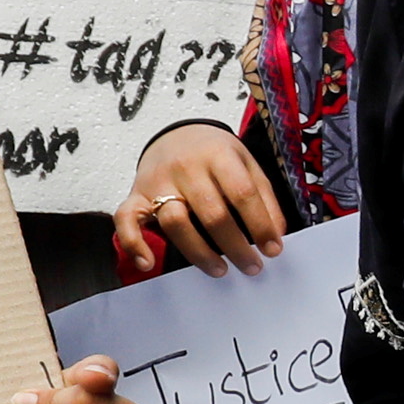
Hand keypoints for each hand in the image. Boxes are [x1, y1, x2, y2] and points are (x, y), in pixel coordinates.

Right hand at [119, 123, 287, 278]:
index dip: (260, 224)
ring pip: (175, 222)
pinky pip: (127, 220)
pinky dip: (134, 244)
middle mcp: (186, 167)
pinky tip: (148, 264)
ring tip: (220, 270)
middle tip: (252, 267)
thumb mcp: (246, 163)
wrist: (178, 134)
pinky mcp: (135, 195)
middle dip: (236, 246)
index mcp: (218, 155)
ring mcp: (157, 181)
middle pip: (212, 213)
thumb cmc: (215, 154)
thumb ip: (263, 197)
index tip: (273, 249)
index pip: (242, 193)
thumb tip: (276, 235)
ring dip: (200, 253)